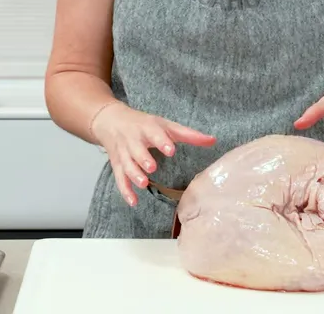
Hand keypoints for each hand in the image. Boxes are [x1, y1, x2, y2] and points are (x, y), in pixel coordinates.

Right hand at [89, 101, 215, 205]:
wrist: (111, 121)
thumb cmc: (143, 124)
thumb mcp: (165, 125)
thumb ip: (188, 134)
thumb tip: (213, 140)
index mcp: (147, 128)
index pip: (154, 133)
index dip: (162, 141)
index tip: (171, 150)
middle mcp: (133, 140)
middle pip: (136, 149)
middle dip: (143, 158)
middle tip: (153, 167)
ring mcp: (123, 153)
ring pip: (126, 164)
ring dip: (134, 174)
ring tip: (144, 184)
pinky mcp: (117, 165)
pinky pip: (119, 178)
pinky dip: (125, 190)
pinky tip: (133, 201)